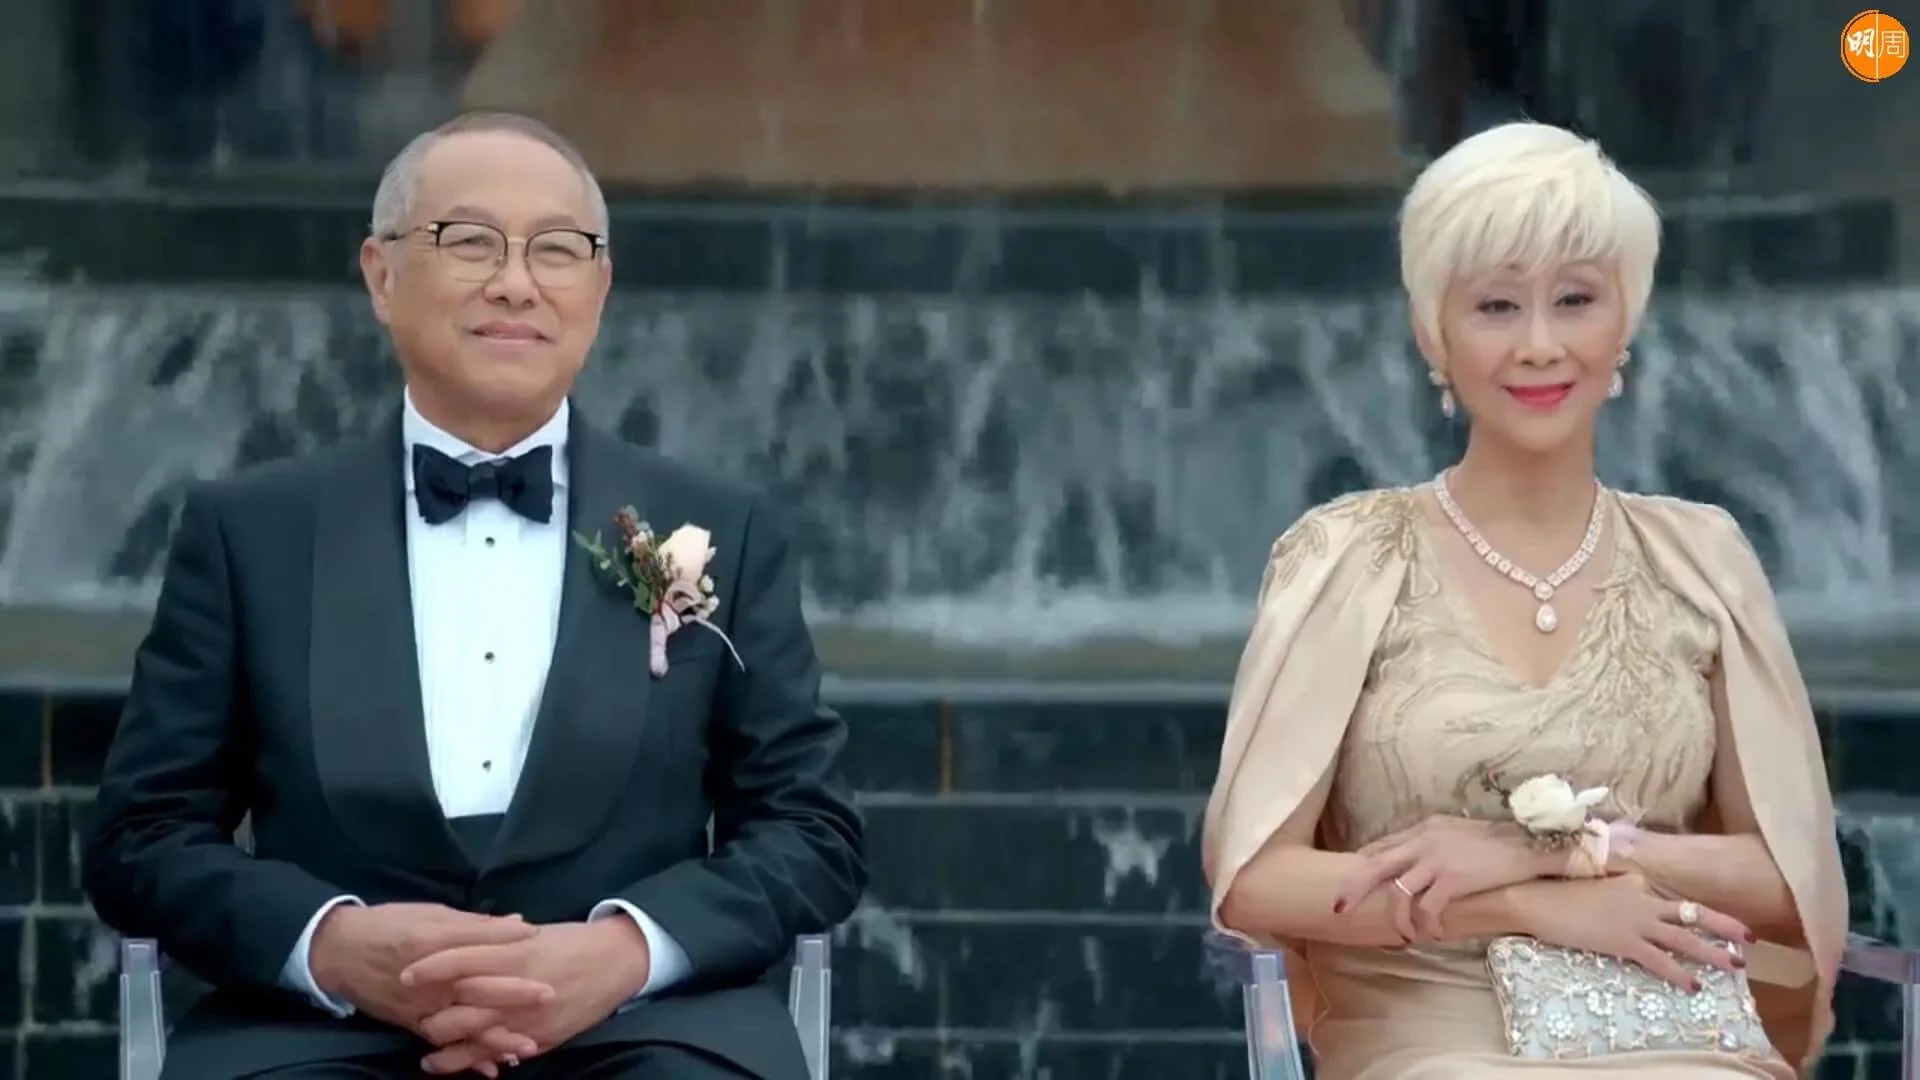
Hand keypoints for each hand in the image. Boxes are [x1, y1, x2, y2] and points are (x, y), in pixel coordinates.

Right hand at [308, 903, 552, 1069]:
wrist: (339, 951)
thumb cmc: (388, 924)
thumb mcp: (430, 914)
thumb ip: (474, 925)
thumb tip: (518, 924)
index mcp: (432, 943)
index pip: (475, 943)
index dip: (507, 941)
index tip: (538, 938)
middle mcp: (428, 979)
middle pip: (475, 987)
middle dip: (513, 993)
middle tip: (549, 995)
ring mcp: (420, 1005)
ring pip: (462, 1024)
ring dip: (495, 1036)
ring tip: (528, 1045)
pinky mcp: (412, 1024)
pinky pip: (444, 1043)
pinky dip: (467, 1057)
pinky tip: (492, 1067)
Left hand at [404, 918, 651, 1074]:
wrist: (615, 961)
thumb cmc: (571, 941)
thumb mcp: (532, 935)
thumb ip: (497, 943)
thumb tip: (464, 944)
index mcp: (513, 953)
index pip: (460, 960)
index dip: (429, 969)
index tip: (404, 974)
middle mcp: (515, 988)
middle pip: (460, 1007)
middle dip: (430, 1017)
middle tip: (411, 1018)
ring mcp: (527, 1017)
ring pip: (475, 1039)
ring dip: (447, 1050)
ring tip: (427, 1056)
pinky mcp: (540, 1038)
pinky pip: (501, 1054)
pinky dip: (478, 1061)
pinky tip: (464, 1066)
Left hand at [1335, 816, 1561, 940]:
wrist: (1532, 841)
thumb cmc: (1499, 841)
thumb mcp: (1458, 833)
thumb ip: (1434, 844)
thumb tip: (1415, 862)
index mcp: (1424, 828)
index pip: (1381, 846)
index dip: (1361, 866)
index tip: (1352, 884)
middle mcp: (1424, 840)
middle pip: (1373, 865)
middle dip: (1353, 889)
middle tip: (1340, 910)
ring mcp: (1436, 859)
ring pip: (1398, 893)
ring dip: (1396, 919)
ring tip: (1404, 936)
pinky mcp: (1453, 879)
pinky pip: (1427, 908)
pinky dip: (1426, 924)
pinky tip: (1433, 934)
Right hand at [1511, 872, 1755, 989]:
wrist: (1535, 898)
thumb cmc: (1556, 890)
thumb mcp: (1591, 881)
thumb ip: (1613, 886)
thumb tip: (1623, 889)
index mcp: (1634, 883)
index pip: (1669, 899)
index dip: (1691, 913)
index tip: (1706, 921)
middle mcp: (1642, 899)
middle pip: (1692, 913)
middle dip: (1725, 926)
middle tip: (1750, 938)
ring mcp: (1635, 921)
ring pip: (1685, 938)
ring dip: (1713, 953)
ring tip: (1736, 964)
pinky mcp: (1624, 941)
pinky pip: (1659, 960)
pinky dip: (1678, 973)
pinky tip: (1692, 986)